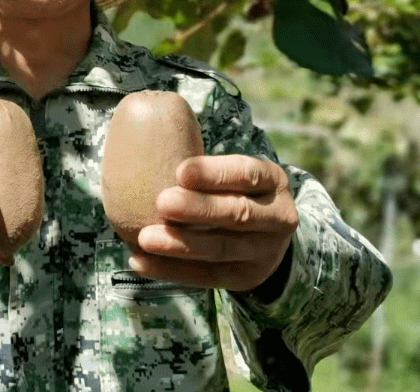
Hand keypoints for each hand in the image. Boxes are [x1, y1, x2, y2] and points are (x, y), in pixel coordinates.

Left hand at [129, 154, 297, 292]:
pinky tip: (141, 262)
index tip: (180, 172)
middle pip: (237, 214)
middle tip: (162, 202)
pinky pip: (207, 276)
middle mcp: (278, 217)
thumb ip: (204, 166)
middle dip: (198, 209)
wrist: (267, 234)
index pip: (247, 174)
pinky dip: (171, 270)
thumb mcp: (235, 173)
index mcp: (274, 181)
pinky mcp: (247, 278)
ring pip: (221, 248)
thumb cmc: (234, 190)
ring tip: (145, 238)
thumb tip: (153, 141)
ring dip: (180, 244)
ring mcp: (265, 252)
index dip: (215, 173)